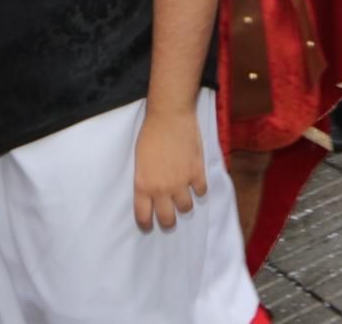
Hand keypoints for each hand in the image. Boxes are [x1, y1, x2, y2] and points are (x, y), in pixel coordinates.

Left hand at [133, 106, 207, 231]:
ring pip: (186, 208)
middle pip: (167, 219)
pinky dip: (199, 189)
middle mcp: (162, 188)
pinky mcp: (197, 172)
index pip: (143, 216)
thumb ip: (146, 180)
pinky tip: (195, 183)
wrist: (169, 116)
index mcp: (143, 185)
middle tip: (169, 218)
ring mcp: (181, 182)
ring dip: (184, 204)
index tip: (149, 225)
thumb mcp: (140, 161)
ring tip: (184, 198)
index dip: (146, 224)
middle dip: (168, 221)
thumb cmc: (150, 134)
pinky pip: (201, 191)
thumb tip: (152, 193)